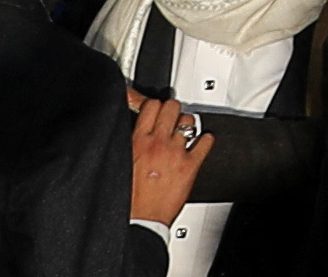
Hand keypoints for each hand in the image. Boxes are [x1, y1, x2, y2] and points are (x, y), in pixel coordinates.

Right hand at [129, 103, 214, 222]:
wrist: (140, 221)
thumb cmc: (127, 199)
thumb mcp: (121, 163)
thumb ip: (130, 143)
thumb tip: (136, 130)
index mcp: (137, 142)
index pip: (151, 106)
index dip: (154, 106)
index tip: (155, 109)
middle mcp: (158, 143)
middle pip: (172, 107)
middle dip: (171, 111)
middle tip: (169, 119)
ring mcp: (176, 152)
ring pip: (189, 120)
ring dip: (186, 125)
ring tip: (182, 133)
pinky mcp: (191, 165)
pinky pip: (206, 140)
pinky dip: (204, 140)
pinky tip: (199, 144)